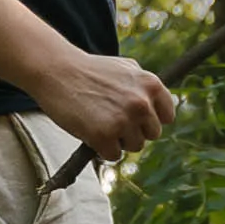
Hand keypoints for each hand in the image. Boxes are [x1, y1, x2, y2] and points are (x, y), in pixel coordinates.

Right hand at [35, 46, 176, 159]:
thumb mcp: (126, 68)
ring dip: (118, 140)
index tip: (136, 117)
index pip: (167, 117)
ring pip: (134, 146)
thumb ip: (145, 88)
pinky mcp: (103, 136)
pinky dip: (102, 148)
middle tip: (113, 118)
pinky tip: (90, 130)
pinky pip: (113, 155)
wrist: (56, 70)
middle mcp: (142, 103)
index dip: (151, 119)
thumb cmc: (90, 70)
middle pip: (152, 134)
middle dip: (135, 130)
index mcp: (151, 84)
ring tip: (100, 121)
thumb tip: (160, 107)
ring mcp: (123, 120)